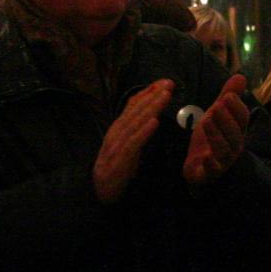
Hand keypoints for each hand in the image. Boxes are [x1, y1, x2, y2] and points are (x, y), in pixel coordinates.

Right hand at [93, 79, 173, 202]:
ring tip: (165, 96)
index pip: (133, 104)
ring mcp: (117, 145)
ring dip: (151, 108)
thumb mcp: (127, 142)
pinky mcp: (120, 160)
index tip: (165, 82)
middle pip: (136, 110)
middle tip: (169, 84)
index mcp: (119, 127)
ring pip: (136, 122)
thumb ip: (136, 128)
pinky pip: (133, 143)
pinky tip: (154, 122)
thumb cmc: (117, 164)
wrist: (101, 190)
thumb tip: (152, 113)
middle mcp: (117, 132)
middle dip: (153, 95)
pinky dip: (144, 131)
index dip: (149, 92)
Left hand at [183, 74, 249, 187]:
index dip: (237, 108)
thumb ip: (228, 96)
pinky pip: (213, 171)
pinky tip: (206, 157)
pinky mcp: (209, 174)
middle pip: (235, 134)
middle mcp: (233, 147)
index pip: (242, 119)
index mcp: (236, 131)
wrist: (199, 166)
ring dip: (216, 135)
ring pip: (224, 150)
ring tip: (207, 121)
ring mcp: (222, 161)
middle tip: (217, 105)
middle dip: (227, 120)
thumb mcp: (217, 114)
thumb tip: (240, 75)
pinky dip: (211, 165)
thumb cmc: (212, 137)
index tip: (228, 96)